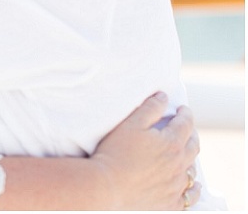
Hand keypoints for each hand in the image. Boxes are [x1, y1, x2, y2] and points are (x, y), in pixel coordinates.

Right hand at [92, 92, 200, 209]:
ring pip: (192, 171)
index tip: (183, 110)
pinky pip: (190, 197)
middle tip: (187, 129)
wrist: (106, 186)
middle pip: (193, 146)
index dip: (185, 114)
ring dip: (191, 160)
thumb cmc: (115, 153)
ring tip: (186, 155)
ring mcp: (176, 185)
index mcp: (171, 142)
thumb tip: (163, 96)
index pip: (185, 124)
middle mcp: (179, 164)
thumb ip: (149, 108)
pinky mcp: (170, 203)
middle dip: (191, 134)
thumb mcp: (130, 124)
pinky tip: (192, 186)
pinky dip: (193, 189)